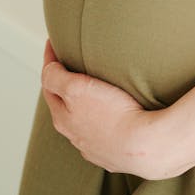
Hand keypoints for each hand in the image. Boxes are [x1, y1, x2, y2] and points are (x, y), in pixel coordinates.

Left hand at [40, 39, 161, 177]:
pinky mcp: (114, 152)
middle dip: (63, 82)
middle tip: (71, 61)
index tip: (53, 41)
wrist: (146, 146)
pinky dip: (102, 118)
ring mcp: (94, 146)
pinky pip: (103, 131)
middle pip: (63, 103)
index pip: (48, 83)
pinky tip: (113, 112)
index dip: (49, 59)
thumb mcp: (76, 89)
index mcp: (62, 118)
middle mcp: (74, 134)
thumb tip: (48, 69)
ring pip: (82, 119)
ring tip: (94, 86)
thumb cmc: (113, 115)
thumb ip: (55, 77)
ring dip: (84, 102)